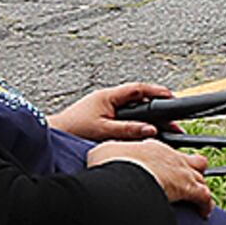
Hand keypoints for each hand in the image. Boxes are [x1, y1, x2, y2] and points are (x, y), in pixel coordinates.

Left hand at [51, 81, 170, 141]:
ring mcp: (104, 108)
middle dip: (156, 108)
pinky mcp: (101, 117)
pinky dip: (137, 122)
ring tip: (162, 127)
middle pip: (138, 100)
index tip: (171, 96)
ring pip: (132, 109)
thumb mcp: (103, 130)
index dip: (156, 92)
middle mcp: (107, 99)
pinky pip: (125, 117)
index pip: (137, 89)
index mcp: (108, 96)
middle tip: (173, 119)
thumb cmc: (72, 129)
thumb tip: (150, 130)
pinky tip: (143, 131)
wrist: (52, 135)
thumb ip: (128, 129)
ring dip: (147, 116)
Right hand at [97, 142, 215, 210]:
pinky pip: (205, 197)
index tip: (162, 170)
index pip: (164, 152)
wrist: (126, 172)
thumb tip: (99, 159)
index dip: (166, 162)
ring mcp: (182, 172)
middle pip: (192, 160)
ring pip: (201, 177)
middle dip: (194, 170)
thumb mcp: (103, 152)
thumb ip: (105, 154)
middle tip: (187, 181)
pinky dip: (206, 205)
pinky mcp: (189, 188)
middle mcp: (171, 157)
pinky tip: (203, 213)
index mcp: (151, 148)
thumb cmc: (113, 163)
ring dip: (201, 188)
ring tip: (198, 200)